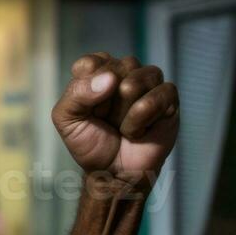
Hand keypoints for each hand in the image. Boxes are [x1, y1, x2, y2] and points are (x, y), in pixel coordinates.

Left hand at [51, 53, 178, 192]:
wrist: (113, 171)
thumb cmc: (90, 142)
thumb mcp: (66, 119)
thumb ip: (76, 94)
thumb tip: (110, 79)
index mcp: (98, 71)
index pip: (89, 63)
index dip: (85, 91)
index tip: (87, 109)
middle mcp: (125, 71)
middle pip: (113, 71)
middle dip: (104, 105)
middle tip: (106, 120)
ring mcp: (149, 82)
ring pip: (133, 83)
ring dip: (122, 113)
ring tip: (123, 125)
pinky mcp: (169, 97)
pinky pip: (155, 98)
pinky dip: (140, 121)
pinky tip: (139, 131)